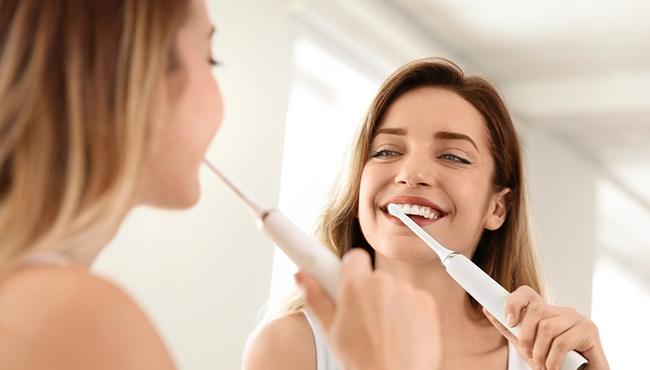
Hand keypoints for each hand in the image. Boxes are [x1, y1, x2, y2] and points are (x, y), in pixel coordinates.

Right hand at [295, 249, 440, 369]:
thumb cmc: (360, 361)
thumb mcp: (330, 330)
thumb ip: (315, 297)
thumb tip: (301, 276)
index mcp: (355, 286)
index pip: (354, 257)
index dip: (351, 270)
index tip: (349, 280)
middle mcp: (382, 283)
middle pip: (375, 277)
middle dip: (370, 293)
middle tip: (363, 319)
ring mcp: (407, 292)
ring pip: (395, 289)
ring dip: (390, 303)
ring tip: (383, 332)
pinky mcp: (427, 303)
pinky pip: (415, 299)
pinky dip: (411, 312)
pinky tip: (401, 333)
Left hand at [483, 286, 608, 369]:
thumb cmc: (554, 362)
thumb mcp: (527, 346)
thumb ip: (509, 329)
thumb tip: (487, 309)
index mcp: (547, 312)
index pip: (526, 293)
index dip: (513, 302)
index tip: (509, 321)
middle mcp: (563, 311)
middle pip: (536, 310)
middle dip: (527, 337)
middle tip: (530, 355)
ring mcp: (578, 318)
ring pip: (548, 327)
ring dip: (540, 352)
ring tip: (543, 365)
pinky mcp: (590, 330)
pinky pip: (562, 342)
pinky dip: (553, 360)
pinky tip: (553, 368)